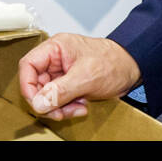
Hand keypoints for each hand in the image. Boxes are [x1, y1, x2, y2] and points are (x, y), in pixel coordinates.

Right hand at [18, 33, 140, 120]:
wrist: (133, 68)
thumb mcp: (86, 77)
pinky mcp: (70, 83)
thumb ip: (60, 91)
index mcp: (55, 48)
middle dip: (48, 101)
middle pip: (36, 83)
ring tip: (76, 109)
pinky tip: (81, 106)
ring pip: (47, 94)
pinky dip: (67, 107)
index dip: (28, 85)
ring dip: (59, 107)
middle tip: (60, 112)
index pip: (28, 65)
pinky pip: (59, 99)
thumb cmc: (114, 63)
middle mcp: (55, 59)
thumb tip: (38, 103)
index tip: (36, 103)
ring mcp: (62, 72)